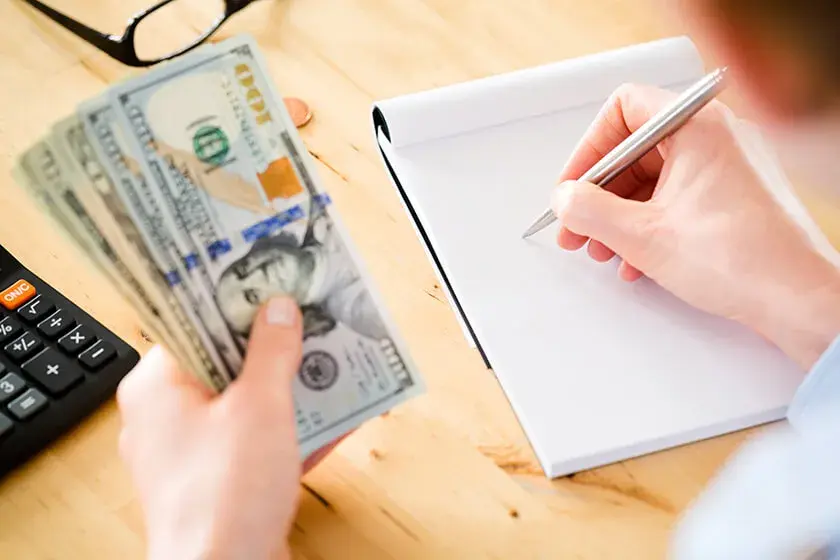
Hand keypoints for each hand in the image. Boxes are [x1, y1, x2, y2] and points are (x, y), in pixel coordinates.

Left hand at [117, 296, 344, 559]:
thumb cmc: (224, 496)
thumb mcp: (259, 406)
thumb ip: (271, 351)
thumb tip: (278, 309)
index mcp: (158, 389)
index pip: (192, 325)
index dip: (233, 302)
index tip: (268, 282)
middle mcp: (168, 418)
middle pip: (224, 363)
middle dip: (272, 345)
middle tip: (309, 316)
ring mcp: (195, 454)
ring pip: (246, 403)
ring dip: (289, 386)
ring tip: (330, 359)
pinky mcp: (222, 483)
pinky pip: (259, 441)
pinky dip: (293, 428)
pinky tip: (335, 414)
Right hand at [551, 84, 839, 369]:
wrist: (798, 299)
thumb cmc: (743, 260)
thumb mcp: (642, 235)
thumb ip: (589, 210)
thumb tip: (565, 198)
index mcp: (697, 126)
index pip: (624, 108)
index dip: (589, 148)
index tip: (575, 184)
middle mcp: (717, 136)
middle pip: (636, 148)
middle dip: (600, 193)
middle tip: (578, 224)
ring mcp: (729, 165)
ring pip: (655, 177)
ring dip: (620, 214)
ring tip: (604, 248)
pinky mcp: (735, 194)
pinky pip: (678, 196)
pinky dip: (649, 222)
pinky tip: (636, 258)